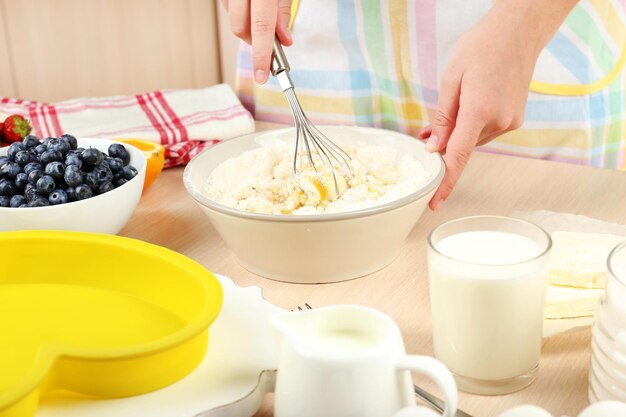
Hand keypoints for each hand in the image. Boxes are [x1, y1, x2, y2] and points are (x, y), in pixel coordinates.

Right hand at [221, 0, 292, 83]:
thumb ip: (283, 13)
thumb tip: (285, 40)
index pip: (261, 28)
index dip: (261, 55)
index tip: (261, 75)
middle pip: (240, 29)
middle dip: (254, 40)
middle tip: (267, 37)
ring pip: (232, 21)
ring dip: (246, 26)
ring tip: (258, 12)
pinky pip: (228, 10)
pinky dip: (240, 14)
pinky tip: (248, 6)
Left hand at [421, 2, 557, 210]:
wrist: (518, 32)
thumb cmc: (481, 48)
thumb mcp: (451, 80)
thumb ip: (443, 118)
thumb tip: (435, 148)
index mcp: (479, 112)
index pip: (458, 158)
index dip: (444, 183)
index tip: (434, 203)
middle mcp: (499, 122)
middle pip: (463, 147)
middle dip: (443, 144)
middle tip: (424, 133)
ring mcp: (510, 121)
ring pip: (474, 140)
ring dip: (458, 134)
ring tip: (448, 112)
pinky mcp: (515, 118)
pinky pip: (486, 131)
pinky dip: (472, 127)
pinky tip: (466, 110)